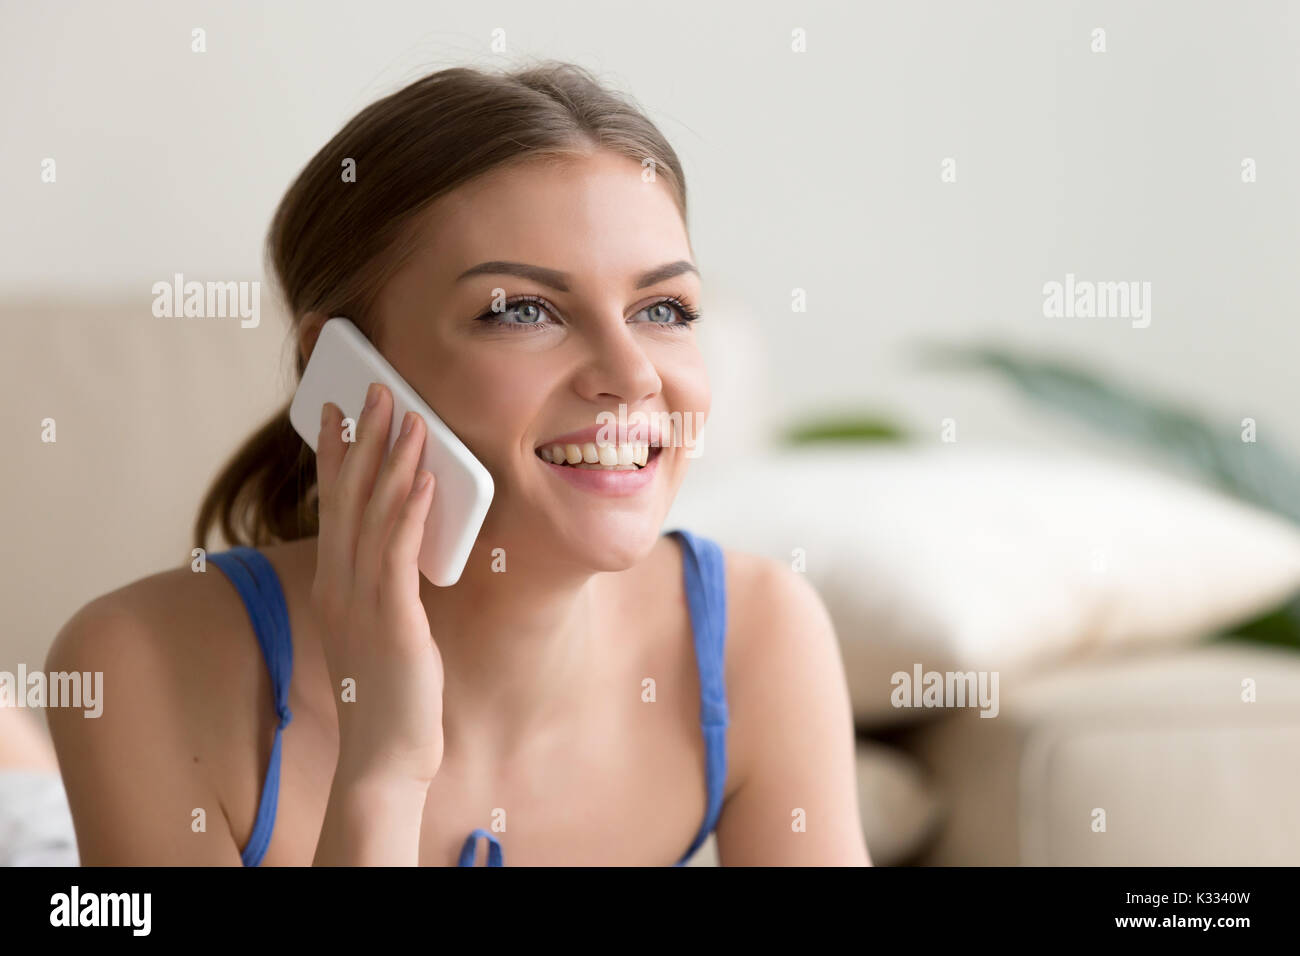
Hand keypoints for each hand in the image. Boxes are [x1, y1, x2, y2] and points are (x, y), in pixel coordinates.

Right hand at [311, 382, 443, 787]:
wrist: (384, 757)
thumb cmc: (388, 696)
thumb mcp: (380, 630)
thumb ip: (384, 587)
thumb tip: (405, 550)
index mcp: (334, 586)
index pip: (332, 508)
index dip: (333, 457)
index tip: (335, 413)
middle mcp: (339, 585)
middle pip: (348, 497)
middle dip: (361, 439)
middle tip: (374, 389)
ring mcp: (360, 600)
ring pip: (373, 515)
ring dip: (390, 461)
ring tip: (405, 416)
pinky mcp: (390, 619)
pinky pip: (397, 553)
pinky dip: (409, 511)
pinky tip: (425, 479)